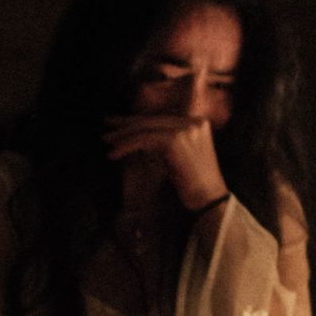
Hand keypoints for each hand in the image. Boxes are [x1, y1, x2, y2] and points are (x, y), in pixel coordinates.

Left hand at [104, 112, 227, 209]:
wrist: (209, 198)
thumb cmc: (193, 183)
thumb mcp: (180, 155)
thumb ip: (165, 141)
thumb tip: (139, 136)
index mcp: (197, 122)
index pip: (161, 118)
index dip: (138, 120)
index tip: (118, 122)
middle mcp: (193, 121)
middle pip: (152, 120)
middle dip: (127, 124)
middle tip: (106, 126)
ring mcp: (185, 129)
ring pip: (145, 128)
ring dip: (123, 136)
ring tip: (107, 143)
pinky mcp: (175, 140)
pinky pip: (144, 139)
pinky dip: (126, 146)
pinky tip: (114, 154)